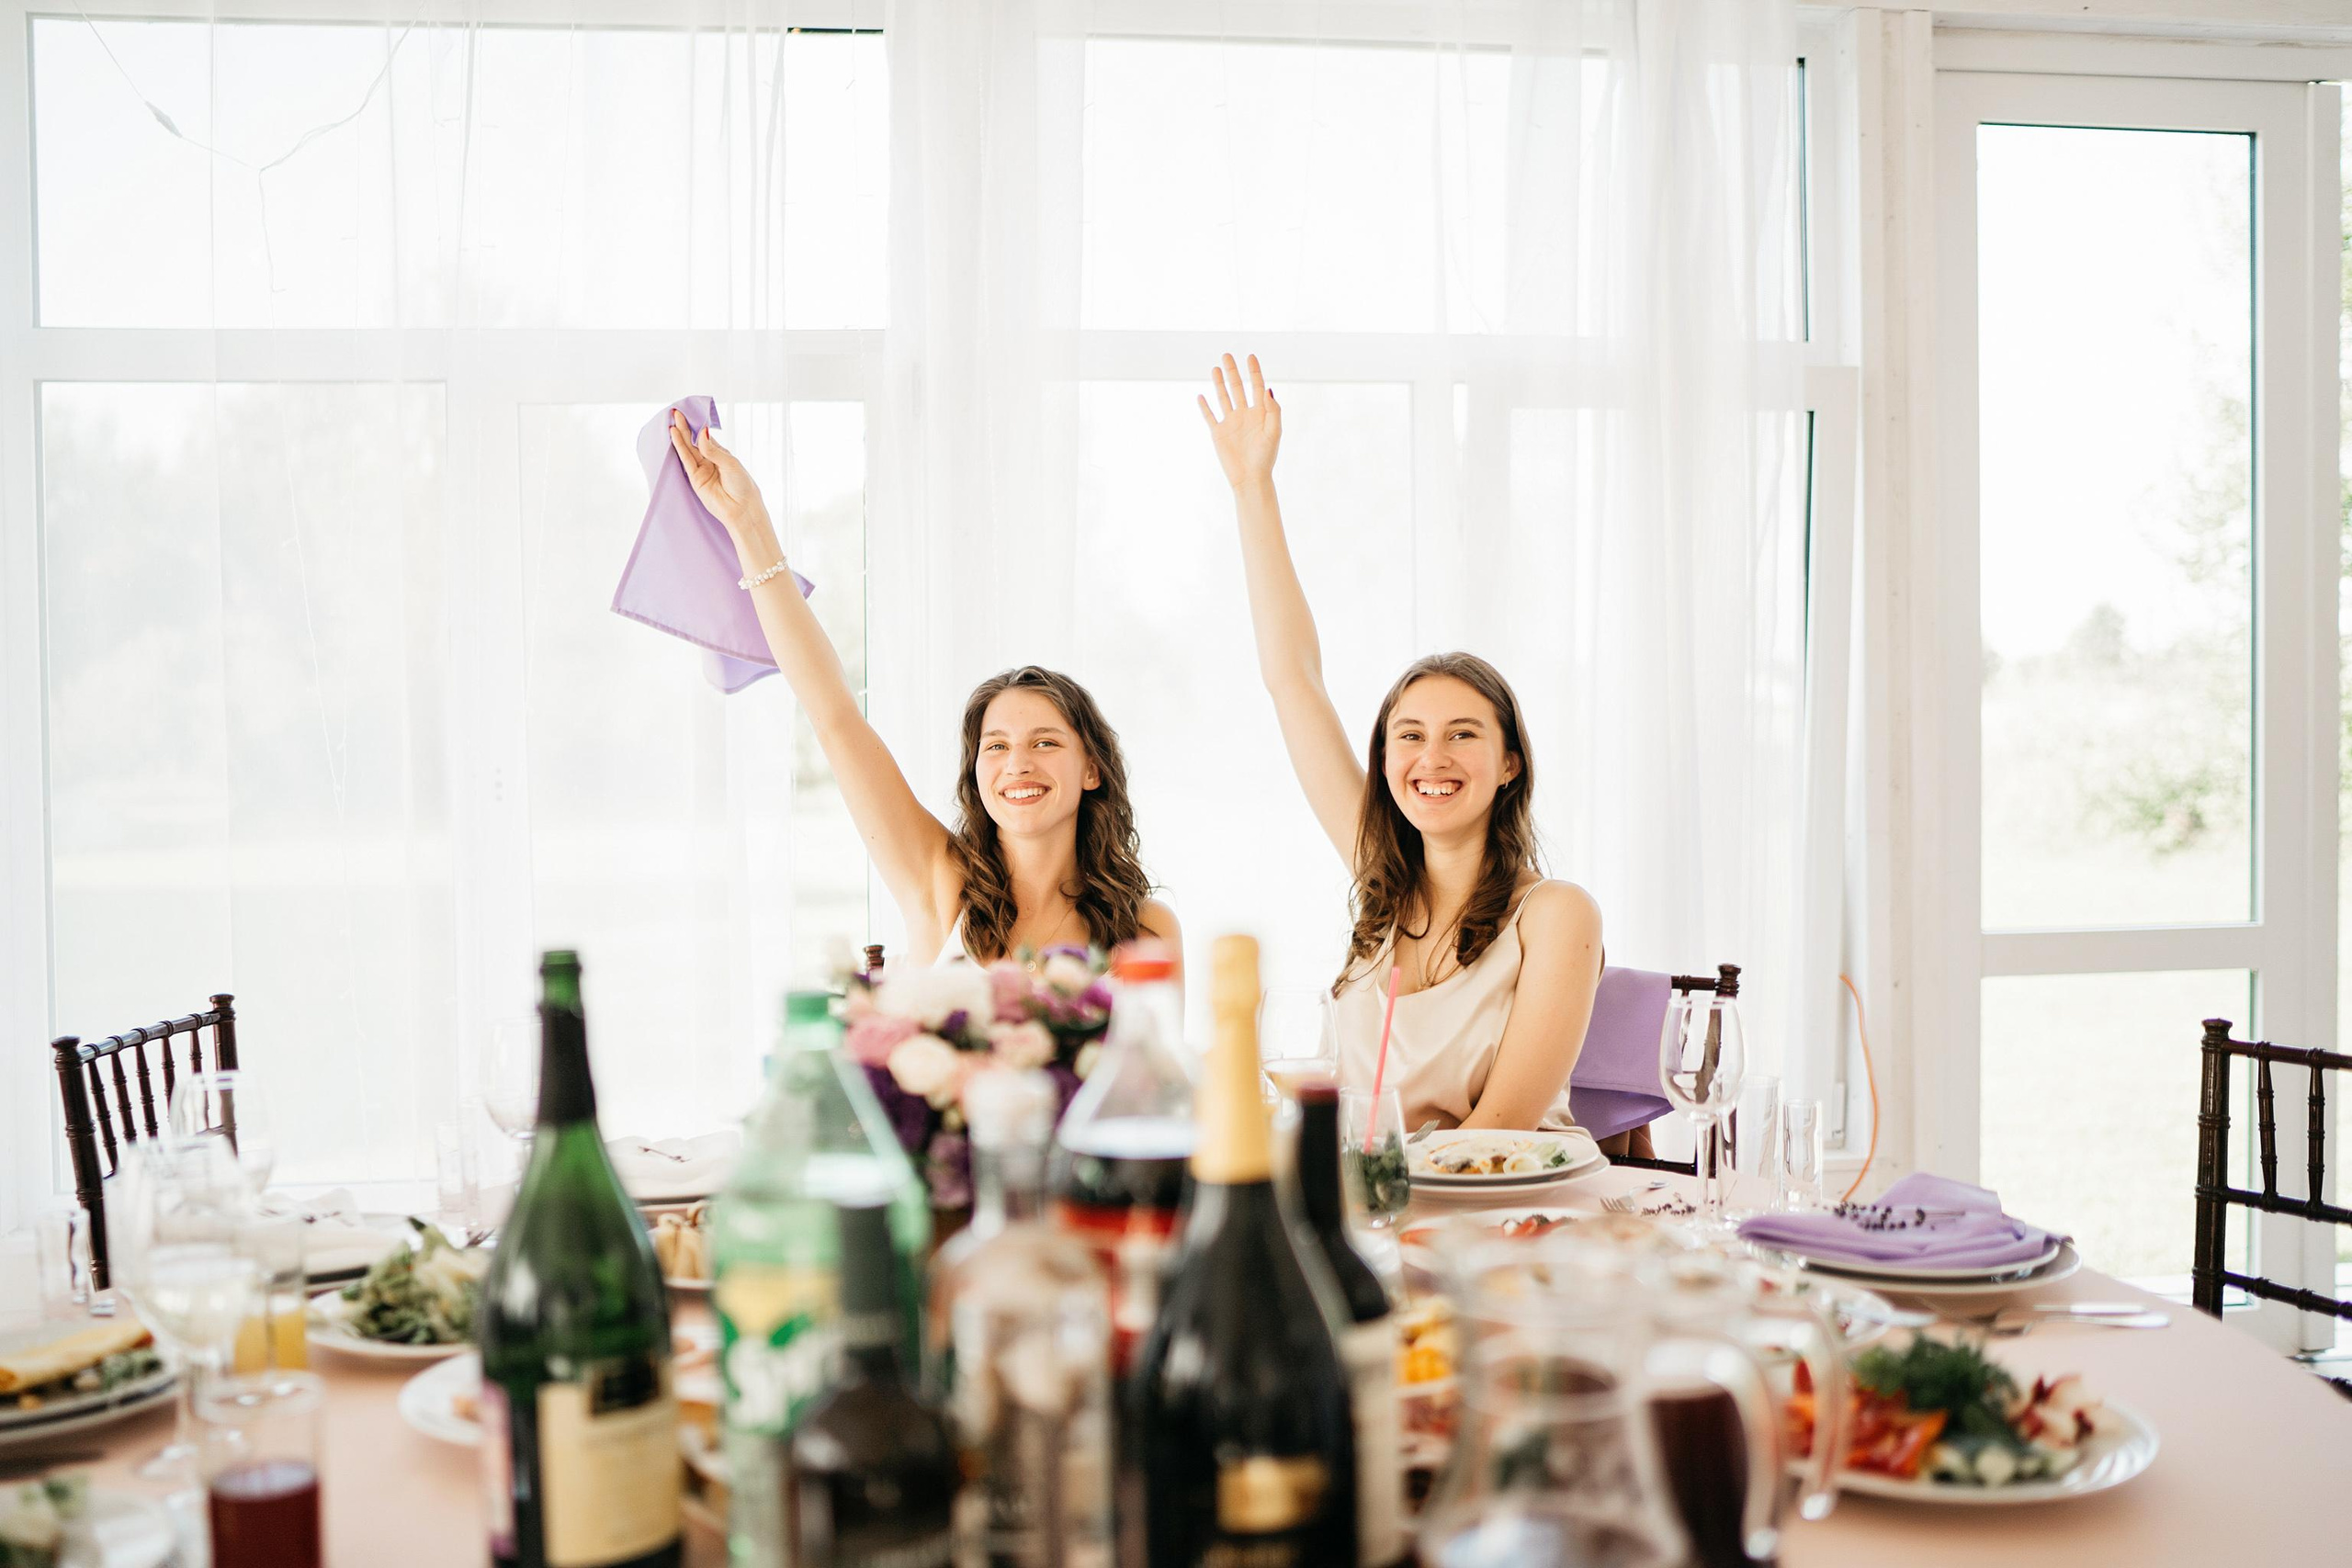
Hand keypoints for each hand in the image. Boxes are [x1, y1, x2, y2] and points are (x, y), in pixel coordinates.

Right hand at [668, 409, 769, 534]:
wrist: (742, 509)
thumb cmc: (742, 486)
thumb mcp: (730, 463)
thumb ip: (713, 449)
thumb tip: (701, 431)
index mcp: (721, 455)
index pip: (706, 437)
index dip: (698, 425)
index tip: (690, 412)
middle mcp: (710, 460)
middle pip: (694, 441)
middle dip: (686, 426)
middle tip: (676, 412)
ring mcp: (701, 469)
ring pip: (688, 448)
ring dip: (680, 434)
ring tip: (673, 419)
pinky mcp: (695, 479)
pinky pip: (686, 460)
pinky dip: (679, 447)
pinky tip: (674, 434)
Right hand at [1198, 353, 1279, 489]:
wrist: (1250, 478)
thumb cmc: (1265, 457)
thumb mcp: (1274, 432)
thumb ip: (1273, 410)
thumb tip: (1267, 388)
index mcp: (1260, 413)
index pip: (1256, 386)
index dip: (1254, 371)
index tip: (1250, 356)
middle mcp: (1245, 415)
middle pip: (1238, 388)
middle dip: (1233, 372)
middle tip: (1227, 355)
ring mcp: (1231, 423)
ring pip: (1223, 398)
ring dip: (1219, 383)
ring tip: (1216, 368)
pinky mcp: (1218, 433)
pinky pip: (1210, 416)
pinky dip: (1205, 406)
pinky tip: (1201, 396)